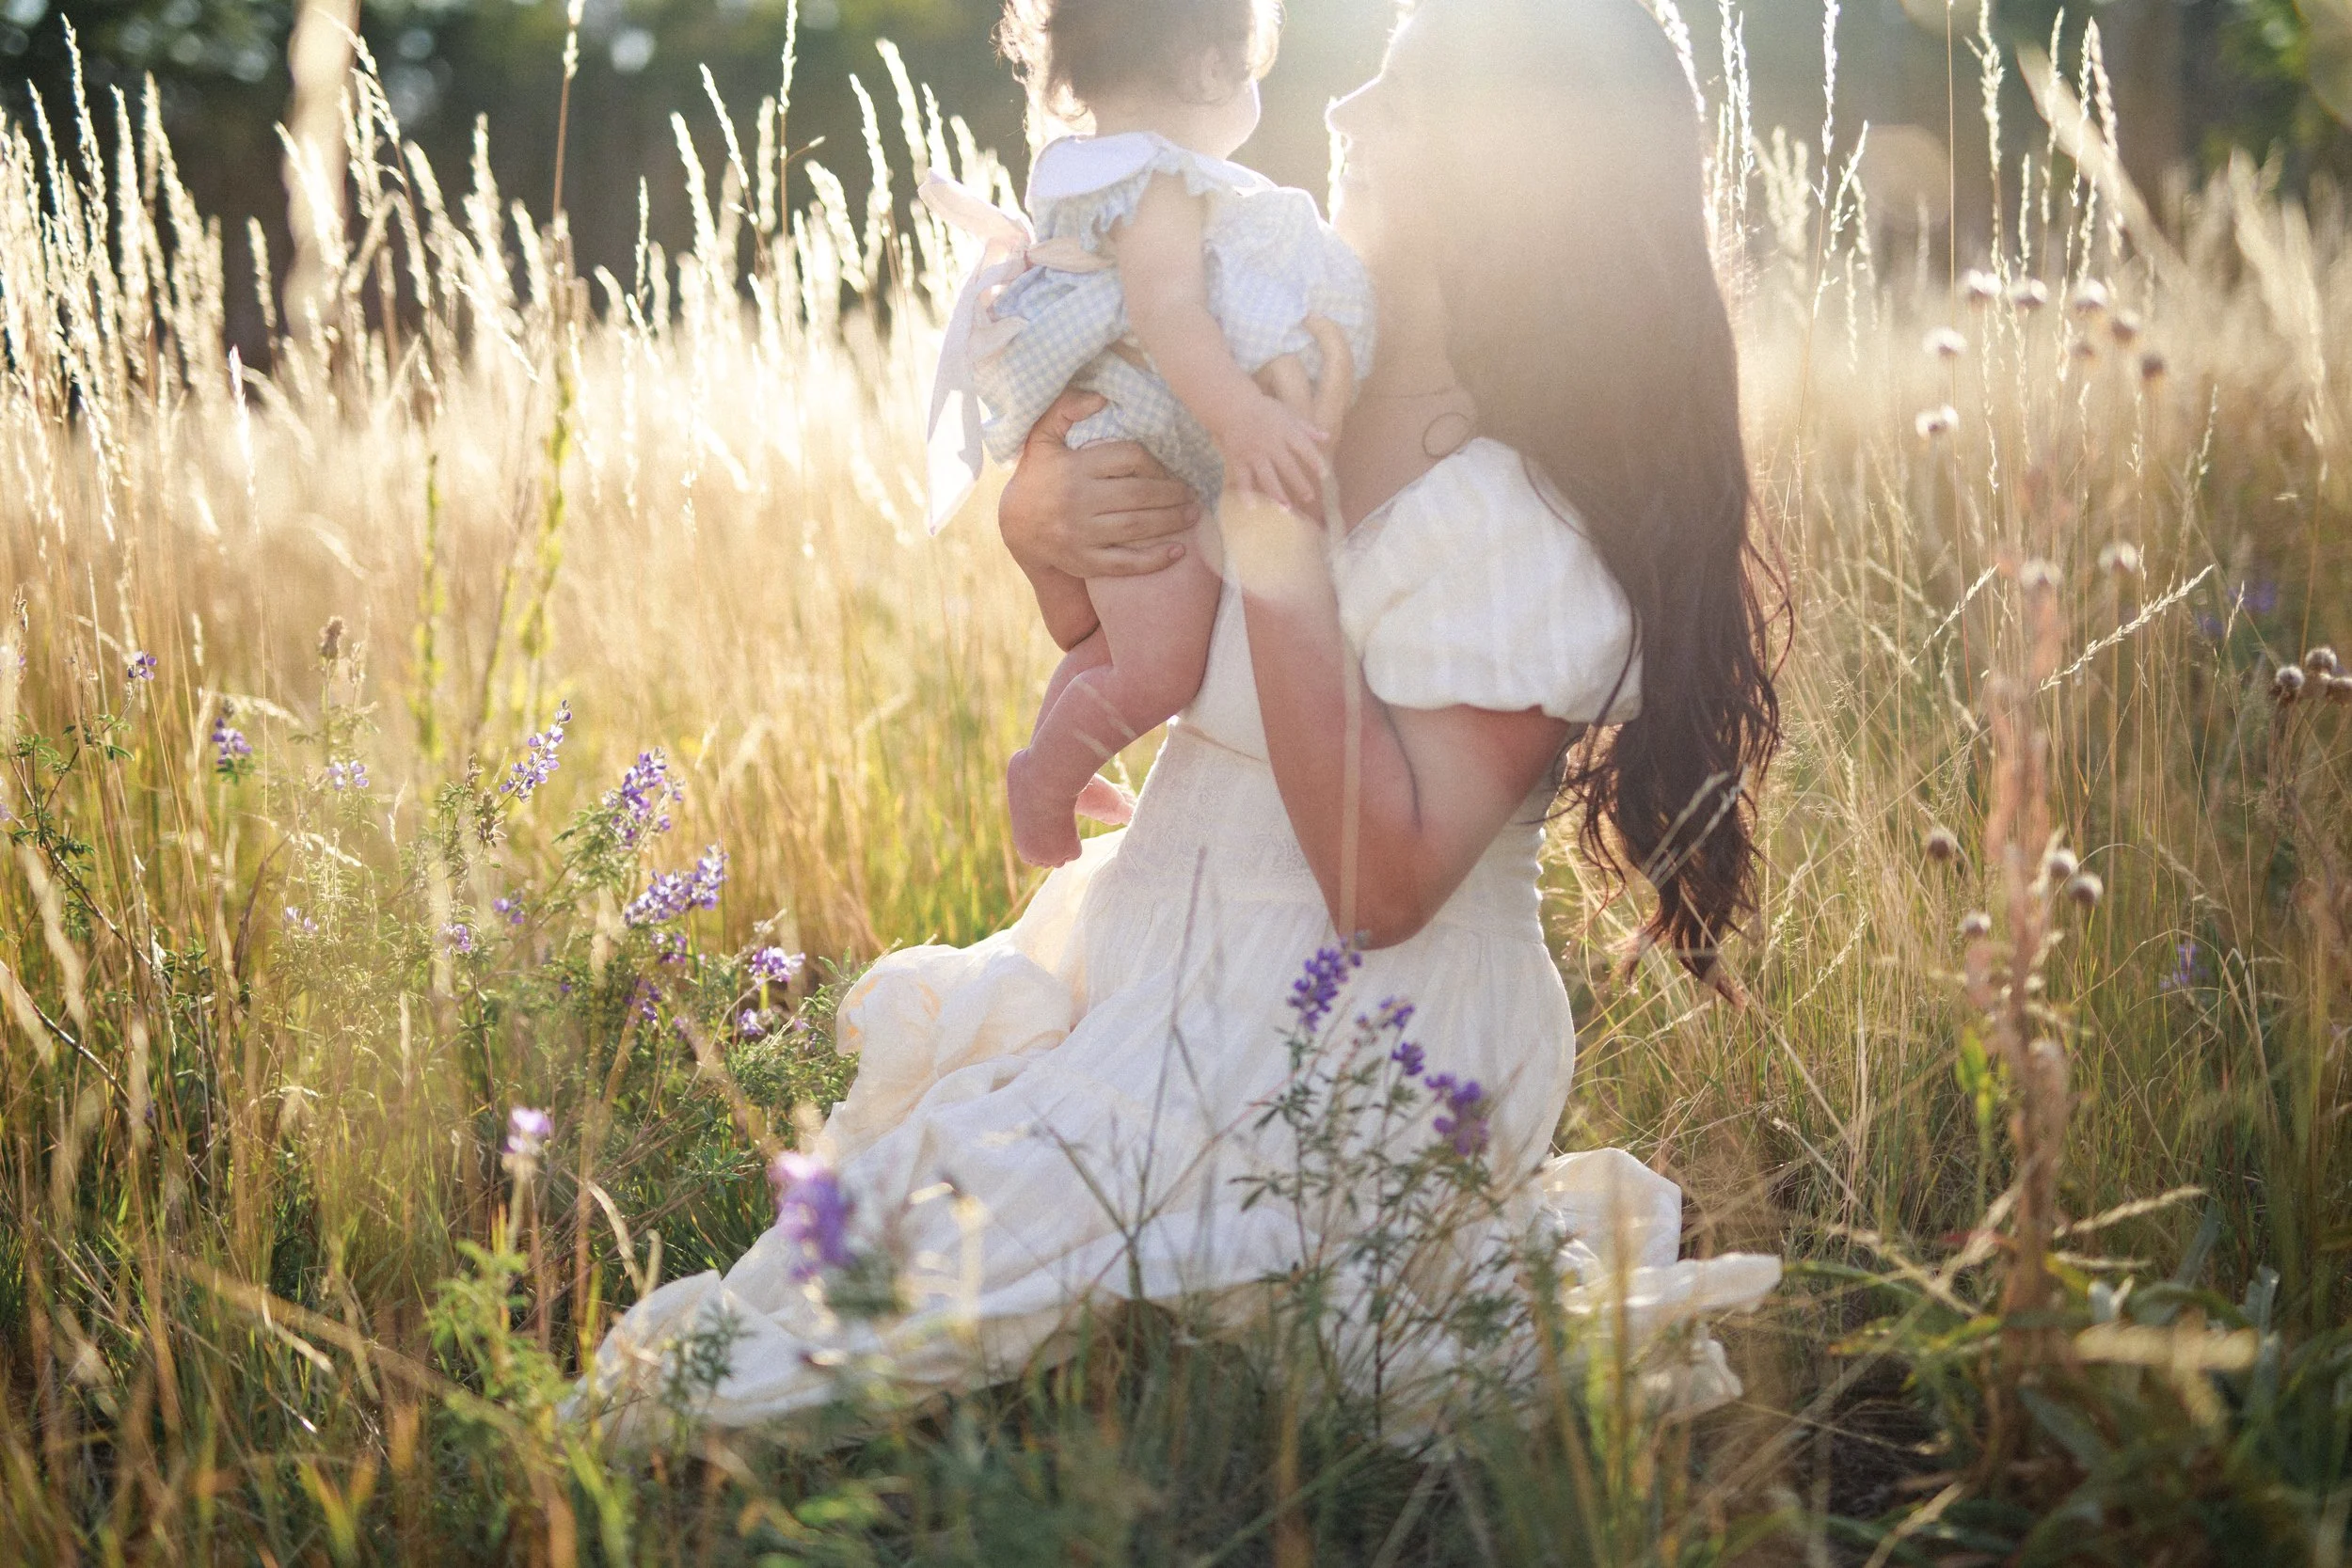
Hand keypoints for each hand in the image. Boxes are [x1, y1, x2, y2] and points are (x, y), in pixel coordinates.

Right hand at [999, 391, 1202, 579]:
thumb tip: (1101, 398)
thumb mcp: (1041, 436)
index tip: (1167, 470)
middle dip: (1172, 494)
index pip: (1129, 458)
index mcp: (1075, 467)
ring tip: (1192, 515)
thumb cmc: (1037, 476)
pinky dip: (1154, 560)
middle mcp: (1079, 501)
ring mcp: (1082, 534)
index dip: (1155, 463)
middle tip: (1192, 494)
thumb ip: (1065, 409)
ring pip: (1137, 526)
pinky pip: (1125, 563)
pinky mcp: (1084, 561)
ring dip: (1171, 521)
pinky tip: (1177, 552)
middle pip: (1139, 494)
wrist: (1014, 527)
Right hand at [1214, 391, 1328, 516]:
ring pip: (1267, 477)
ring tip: (1286, 509)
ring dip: (1277, 494)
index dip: (1315, 461)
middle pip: (1288, 467)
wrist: (1232, 406)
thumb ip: (1306, 428)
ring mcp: (1254, 454)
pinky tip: (1252, 507)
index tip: (1324, 475)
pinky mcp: (1239, 460)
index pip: (1304, 448)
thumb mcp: (1287, 413)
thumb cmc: (1263, 409)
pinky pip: (1243, 479)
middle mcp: (1271, 444)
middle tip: (1310, 498)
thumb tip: (1326, 437)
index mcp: (1285, 431)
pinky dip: (1246, 493)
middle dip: (1299, 484)